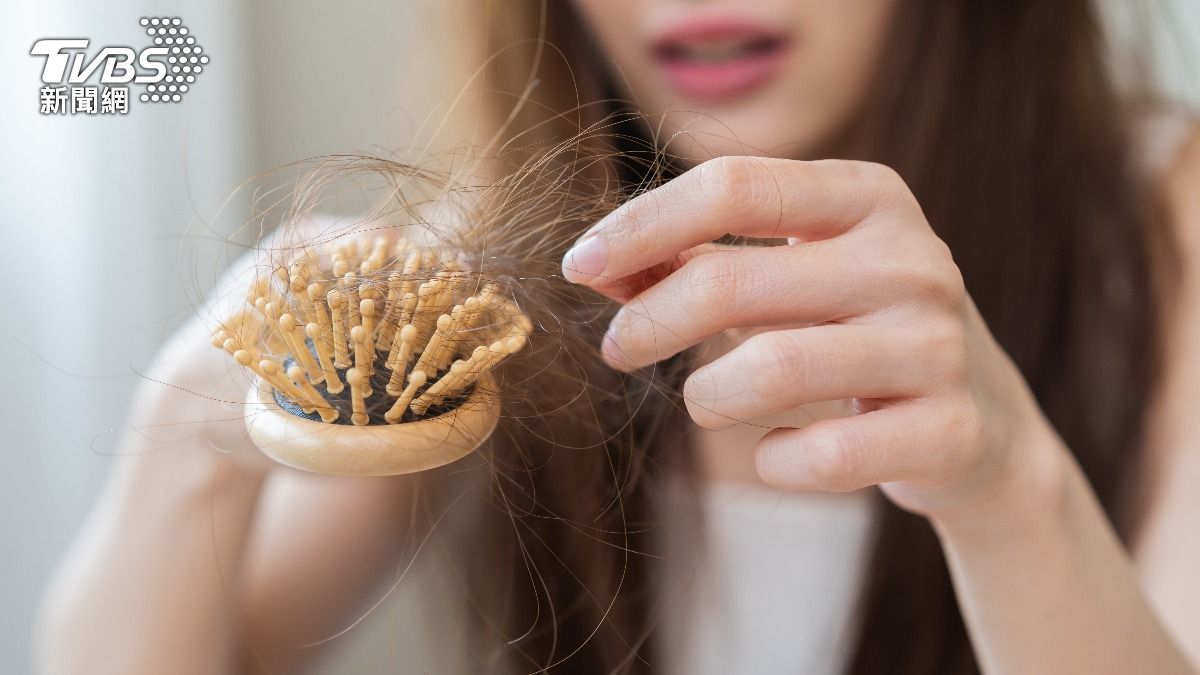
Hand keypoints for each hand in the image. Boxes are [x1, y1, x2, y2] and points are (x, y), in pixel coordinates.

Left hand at [561, 156, 1063, 517]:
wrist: (982, 426)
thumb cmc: (857, 334)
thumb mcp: (792, 278)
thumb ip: (698, 262)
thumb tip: (599, 268)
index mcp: (870, 197)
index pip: (733, 185)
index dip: (642, 225)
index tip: (579, 265)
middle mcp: (912, 259)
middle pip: (731, 279)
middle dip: (649, 320)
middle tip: (617, 348)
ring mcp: (939, 345)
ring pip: (770, 371)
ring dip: (706, 396)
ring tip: (705, 400)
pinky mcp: (951, 430)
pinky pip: (822, 455)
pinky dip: (772, 460)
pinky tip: (773, 450)